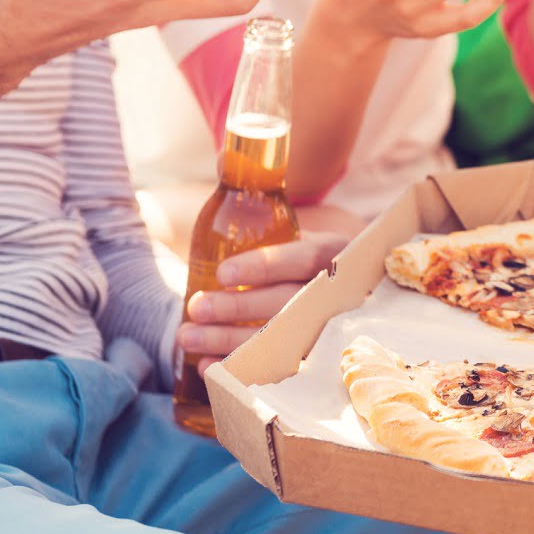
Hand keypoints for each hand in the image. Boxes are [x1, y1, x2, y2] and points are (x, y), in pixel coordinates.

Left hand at [175, 232, 349, 372]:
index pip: (301, 259)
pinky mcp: (315, 356)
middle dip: (237, 308)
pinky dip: (239, 367)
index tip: (223, 273)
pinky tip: (207, 364)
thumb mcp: (300, 235)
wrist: (346, 292)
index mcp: (333, 253)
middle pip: (286, 302)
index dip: (263, 267)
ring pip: (279, 338)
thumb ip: (266, 217)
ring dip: (228, 340)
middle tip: (195, 307)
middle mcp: (337, 291)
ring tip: (187, 336)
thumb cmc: (305, 260)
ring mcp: (330, 327)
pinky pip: (277, 368)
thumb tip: (224, 165)